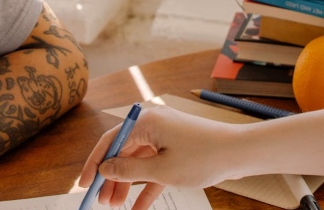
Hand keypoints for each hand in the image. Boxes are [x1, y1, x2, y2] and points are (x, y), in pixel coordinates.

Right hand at [79, 106, 239, 209]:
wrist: (241, 152)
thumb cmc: (204, 156)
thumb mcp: (161, 169)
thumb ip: (129, 171)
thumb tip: (105, 170)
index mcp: (147, 121)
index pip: (110, 140)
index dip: (94, 163)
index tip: (83, 185)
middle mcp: (153, 125)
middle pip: (122, 152)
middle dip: (111, 178)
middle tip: (101, 201)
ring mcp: (165, 136)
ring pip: (138, 162)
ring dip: (127, 184)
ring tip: (116, 206)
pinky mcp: (176, 148)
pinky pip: (155, 168)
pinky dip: (147, 186)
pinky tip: (138, 208)